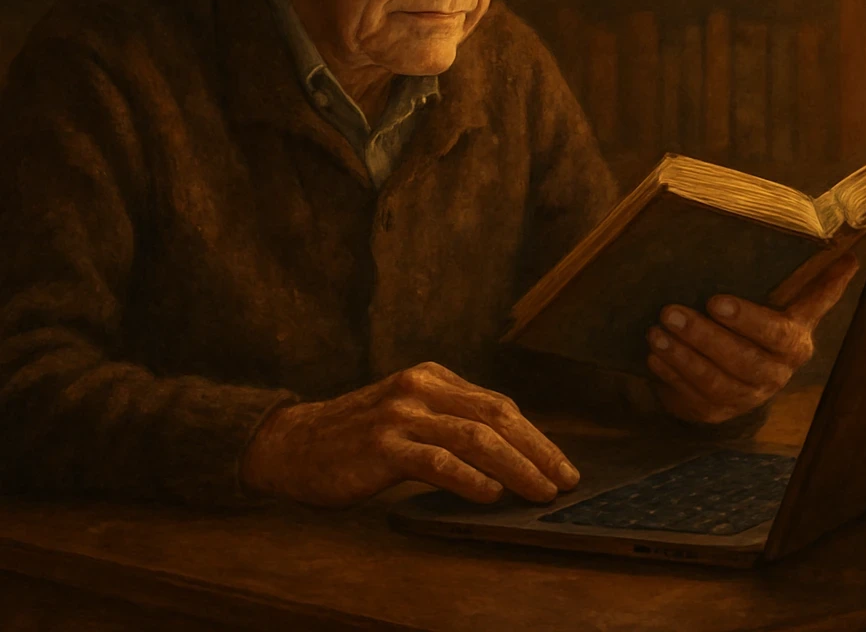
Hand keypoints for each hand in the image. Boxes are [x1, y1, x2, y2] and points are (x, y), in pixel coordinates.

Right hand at [240, 361, 578, 506]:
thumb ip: (450, 423)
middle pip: (495, 416)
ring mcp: (401, 413)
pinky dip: (469, 478)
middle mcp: (420, 387)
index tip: (560, 464)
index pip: (497, 404)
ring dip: (516, 467)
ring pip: (474, 438)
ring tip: (540, 492)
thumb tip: (509, 456)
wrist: (293, 444)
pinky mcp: (383, 444)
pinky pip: (436, 461)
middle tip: (565, 480)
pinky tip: (491, 494)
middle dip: (537, 450)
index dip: (535, 436)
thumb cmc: (357, 438)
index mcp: (432, 377)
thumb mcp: (408, 414)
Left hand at [645, 253, 858, 424]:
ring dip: (683, 357)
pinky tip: (655, 357)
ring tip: (657, 332)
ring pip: (715, 382)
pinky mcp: (718, 413)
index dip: (748, 320)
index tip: (716, 300)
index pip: (777, 333)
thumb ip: (815, 286)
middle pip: (742, 360)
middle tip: (670, 312)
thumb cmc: (760, 324)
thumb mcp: (786, 303)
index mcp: (794, 342)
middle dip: (704, 336)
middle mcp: (775, 374)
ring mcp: (746, 397)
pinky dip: (672, 376)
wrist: (740, 370)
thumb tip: (852, 257)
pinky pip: (694, 398)